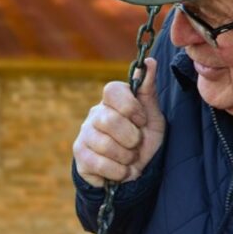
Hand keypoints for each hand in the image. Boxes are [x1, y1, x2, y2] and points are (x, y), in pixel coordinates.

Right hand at [73, 57, 163, 186]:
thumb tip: (150, 62)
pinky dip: (118, 172)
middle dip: (131, 138)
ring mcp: (84, 134)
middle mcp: (95, 114)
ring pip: (105, 145)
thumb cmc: (143, 140)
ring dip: (126, 157)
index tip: (142, 121)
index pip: (112, 90)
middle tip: (136, 144)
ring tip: (130, 159)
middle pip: (109, 120)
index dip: (130, 107)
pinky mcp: (80, 156)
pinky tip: (122, 171)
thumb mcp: (153, 117)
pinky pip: (99, 163)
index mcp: (112, 101)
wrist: (134, 172)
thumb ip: (148, 90)